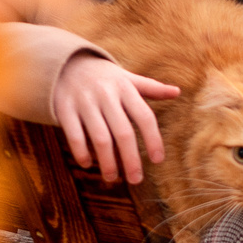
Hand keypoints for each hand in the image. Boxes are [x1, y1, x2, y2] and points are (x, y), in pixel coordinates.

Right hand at [50, 53, 177, 184]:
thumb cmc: (104, 77)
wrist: (66, 63)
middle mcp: (106, 95)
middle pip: (123, 132)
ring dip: (107, 162)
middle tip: (136, 179)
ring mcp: (85, 102)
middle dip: (131, 159)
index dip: (153, 139)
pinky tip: (87, 164)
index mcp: (126, 88)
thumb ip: (151, 88)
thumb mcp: (127, 78)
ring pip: (100, 138)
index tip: (158, 160)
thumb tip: (177, 91)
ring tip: (112, 177)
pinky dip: (81, 153)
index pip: (145, 117)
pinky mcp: (64, 108)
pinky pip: (75, 135)